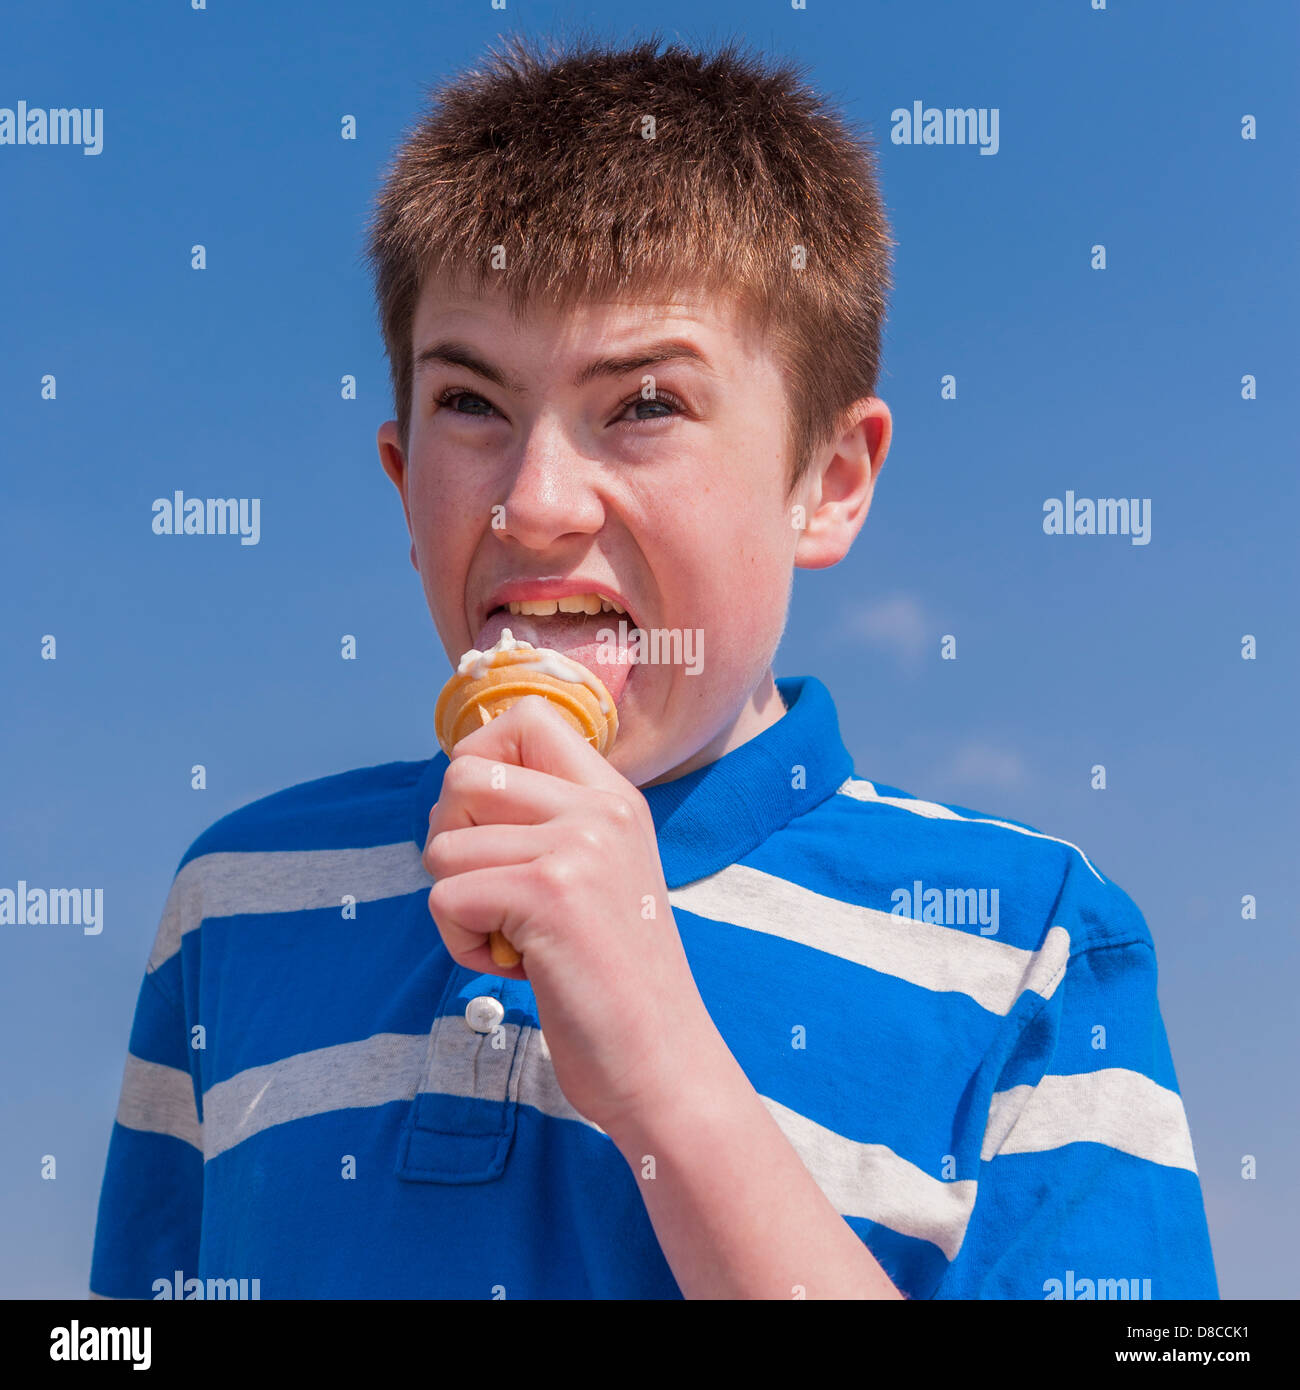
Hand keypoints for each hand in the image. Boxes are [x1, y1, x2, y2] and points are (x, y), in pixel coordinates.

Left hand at [423, 695, 720, 1135]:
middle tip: (489, 891)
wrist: (663, 1061)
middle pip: (465, 771)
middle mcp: (600, 808)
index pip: (525, 715)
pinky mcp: (549, 895)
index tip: (484, 822)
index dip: (478, 758)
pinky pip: (446, 898)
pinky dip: (459, 943)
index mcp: (613, 797)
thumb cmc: (614, 979)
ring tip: (511, 939)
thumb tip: (461, 783)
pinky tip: (512, 966)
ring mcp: (578, 846)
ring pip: (444, 845)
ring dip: (456, 904)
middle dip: (450, 838)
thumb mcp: (600, 873)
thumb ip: (549, 822)